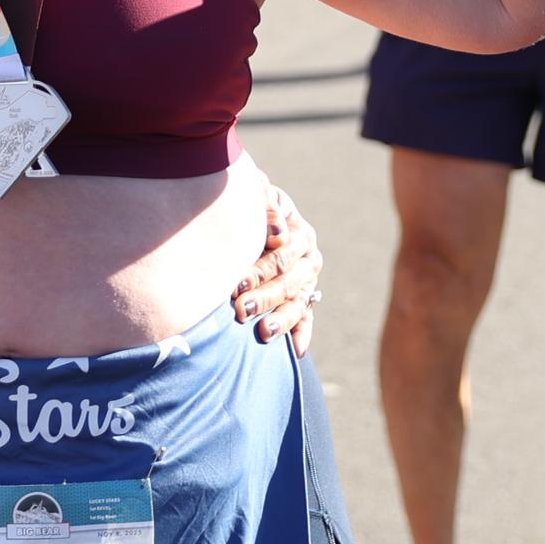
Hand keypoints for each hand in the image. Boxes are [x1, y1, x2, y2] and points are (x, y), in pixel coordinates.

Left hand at [231, 179, 322, 356]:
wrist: (246, 216)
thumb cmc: (247, 202)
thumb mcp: (255, 192)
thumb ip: (265, 204)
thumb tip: (279, 234)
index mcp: (297, 230)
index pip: (282, 255)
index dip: (261, 269)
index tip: (238, 283)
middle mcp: (307, 257)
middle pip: (289, 281)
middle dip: (264, 297)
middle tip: (240, 310)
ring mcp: (306, 280)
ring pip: (298, 302)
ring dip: (281, 319)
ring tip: (263, 332)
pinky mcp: (303, 298)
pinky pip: (306, 318)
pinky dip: (302, 334)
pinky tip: (297, 351)